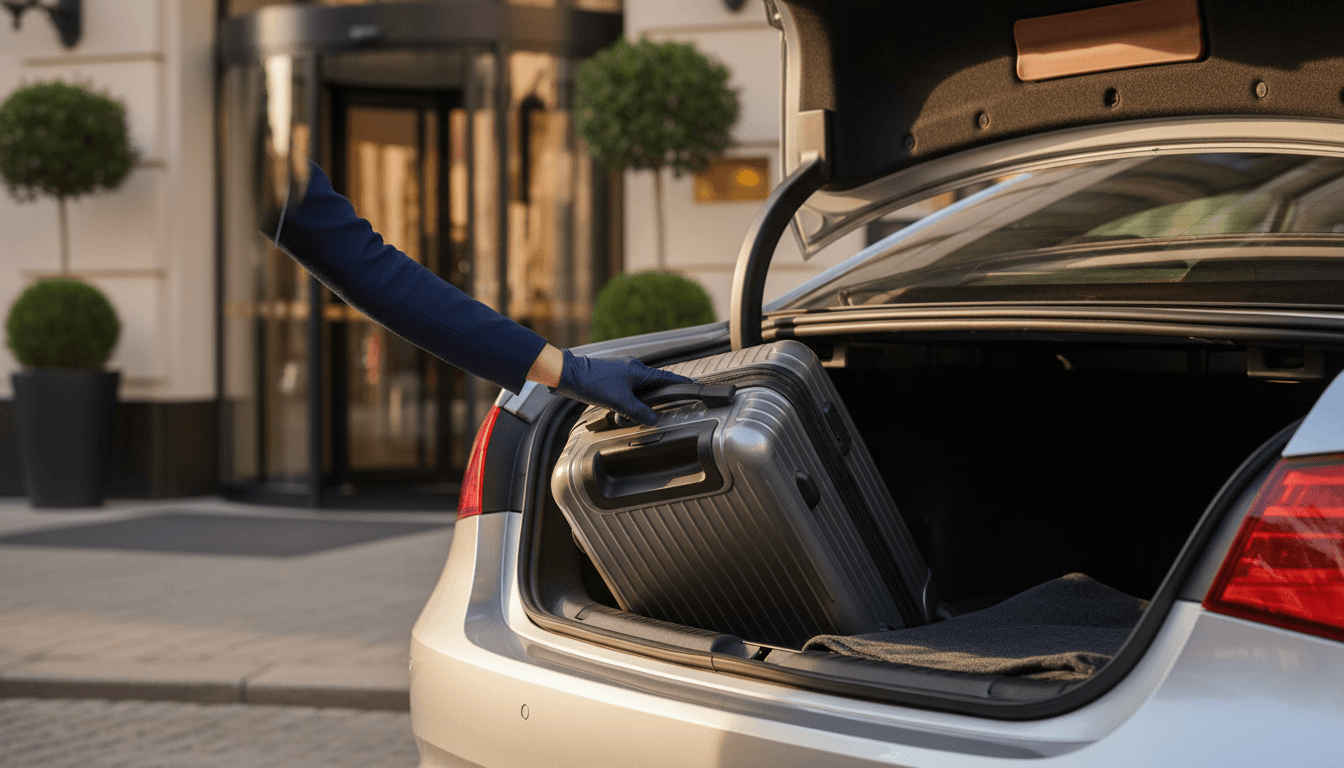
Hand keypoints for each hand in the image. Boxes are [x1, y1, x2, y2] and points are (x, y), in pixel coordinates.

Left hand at [551, 350, 692, 425]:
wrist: (568, 375)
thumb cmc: (593, 383)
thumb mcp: (619, 402)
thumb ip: (638, 412)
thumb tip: (653, 419)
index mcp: (637, 370)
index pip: (665, 377)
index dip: (678, 382)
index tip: (691, 384)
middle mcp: (631, 368)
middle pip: (652, 384)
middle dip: (657, 397)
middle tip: (666, 406)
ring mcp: (620, 372)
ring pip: (638, 388)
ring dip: (639, 401)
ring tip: (639, 413)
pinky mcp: (610, 377)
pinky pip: (626, 389)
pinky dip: (628, 400)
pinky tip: (622, 410)